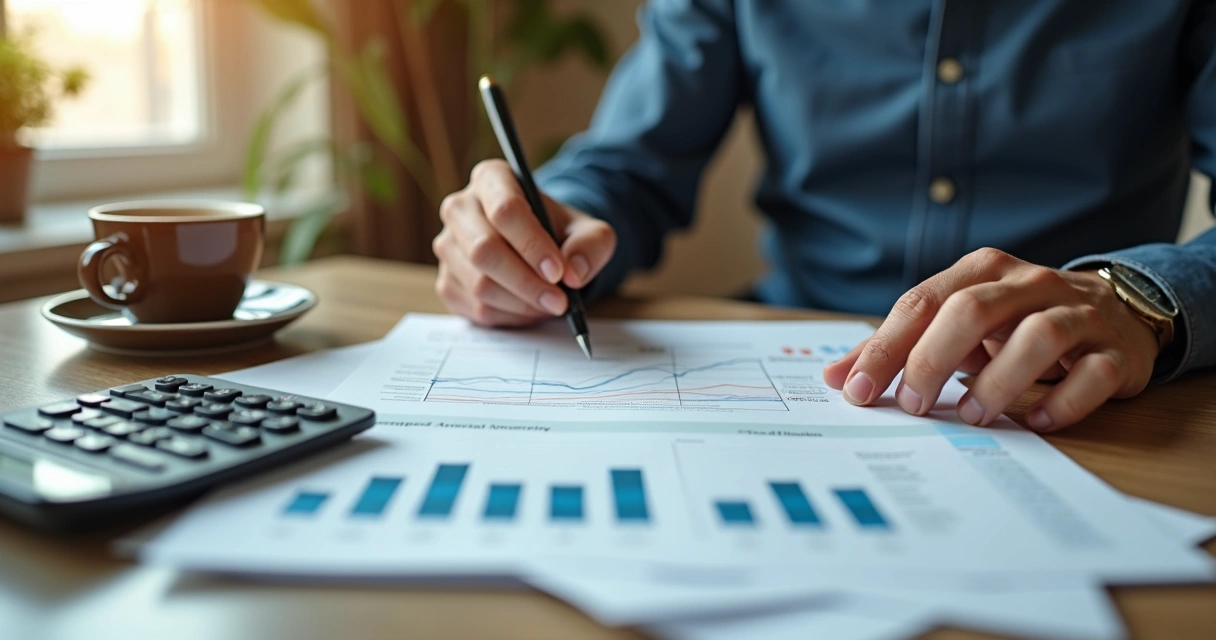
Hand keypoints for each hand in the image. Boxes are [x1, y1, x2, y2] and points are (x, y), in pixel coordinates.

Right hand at [433, 159, 616, 325]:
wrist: (540, 248)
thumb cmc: (560, 232)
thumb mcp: (590, 231)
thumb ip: (591, 246)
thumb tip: (574, 272)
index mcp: (492, 178)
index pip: (505, 210)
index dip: (532, 245)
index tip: (559, 272)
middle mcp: (460, 208)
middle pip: (484, 250)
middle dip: (526, 282)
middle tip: (560, 301)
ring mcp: (447, 246)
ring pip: (479, 284)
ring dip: (521, 304)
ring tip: (550, 304)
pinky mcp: (446, 281)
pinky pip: (474, 308)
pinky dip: (509, 317)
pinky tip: (529, 309)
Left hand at [823, 248, 1160, 431]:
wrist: (1120, 311)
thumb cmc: (1019, 322)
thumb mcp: (959, 323)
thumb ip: (900, 345)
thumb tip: (836, 376)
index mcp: (983, 271)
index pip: (922, 303)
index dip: (885, 348)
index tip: (857, 390)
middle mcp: (1031, 283)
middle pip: (973, 310)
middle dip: (933, 360)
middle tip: (913, 405)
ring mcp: (1079, 314)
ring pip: (1039, 336)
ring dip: (998, 382)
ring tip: (973, 416)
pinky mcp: (1118, 351)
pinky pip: (1093, 374)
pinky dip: (1062, 402)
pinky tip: (1034, 421)